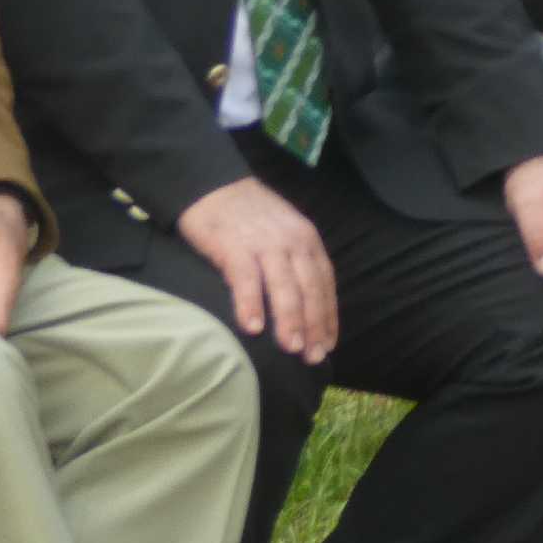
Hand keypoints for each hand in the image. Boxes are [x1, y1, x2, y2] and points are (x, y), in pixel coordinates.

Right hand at [178, 176, 339, 359]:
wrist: (213, 185)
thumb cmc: (250, 216)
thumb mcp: (285, 231)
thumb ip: (296, 261)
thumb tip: (306, 306)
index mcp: (306, 239)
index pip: (324, 282)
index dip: (328, 315)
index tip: (328, 344)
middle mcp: (291, 241)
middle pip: (309, 288)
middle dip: (314, 324)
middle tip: (312, 357)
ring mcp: (264, 243)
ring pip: (283, 286)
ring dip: (290, 319)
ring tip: (291, 348)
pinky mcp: (234, 246)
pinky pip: (246, 279)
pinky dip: (251, 304)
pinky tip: (252, 328)